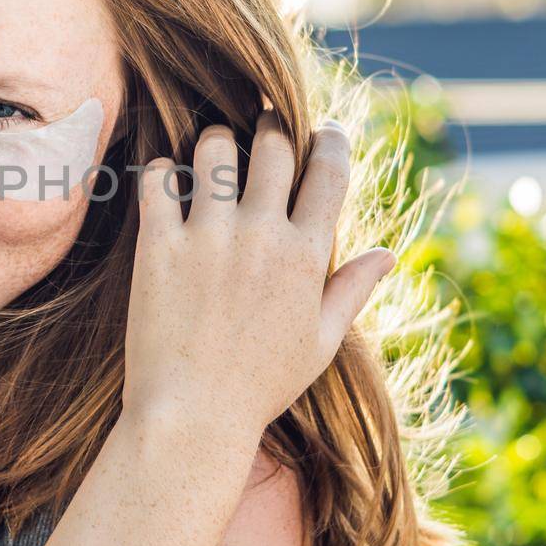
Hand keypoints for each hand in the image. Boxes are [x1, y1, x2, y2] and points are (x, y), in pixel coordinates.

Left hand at [121, 115, 396, 444]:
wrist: (192, 418)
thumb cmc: (260, 385)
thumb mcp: (320, 343)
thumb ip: (352, 290)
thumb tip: (387, 253)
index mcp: (306, 256)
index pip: (329, 171)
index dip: (330, 140)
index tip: (322, 134)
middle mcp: (261, 236)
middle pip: (273, 144)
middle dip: (270, 128)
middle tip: (261, 129)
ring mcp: (208, 237)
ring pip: (214, 148)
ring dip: (215, 143)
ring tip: (212, 158)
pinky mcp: (159, 246)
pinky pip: (157, 179)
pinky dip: (161, 172)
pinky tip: (166, 185)